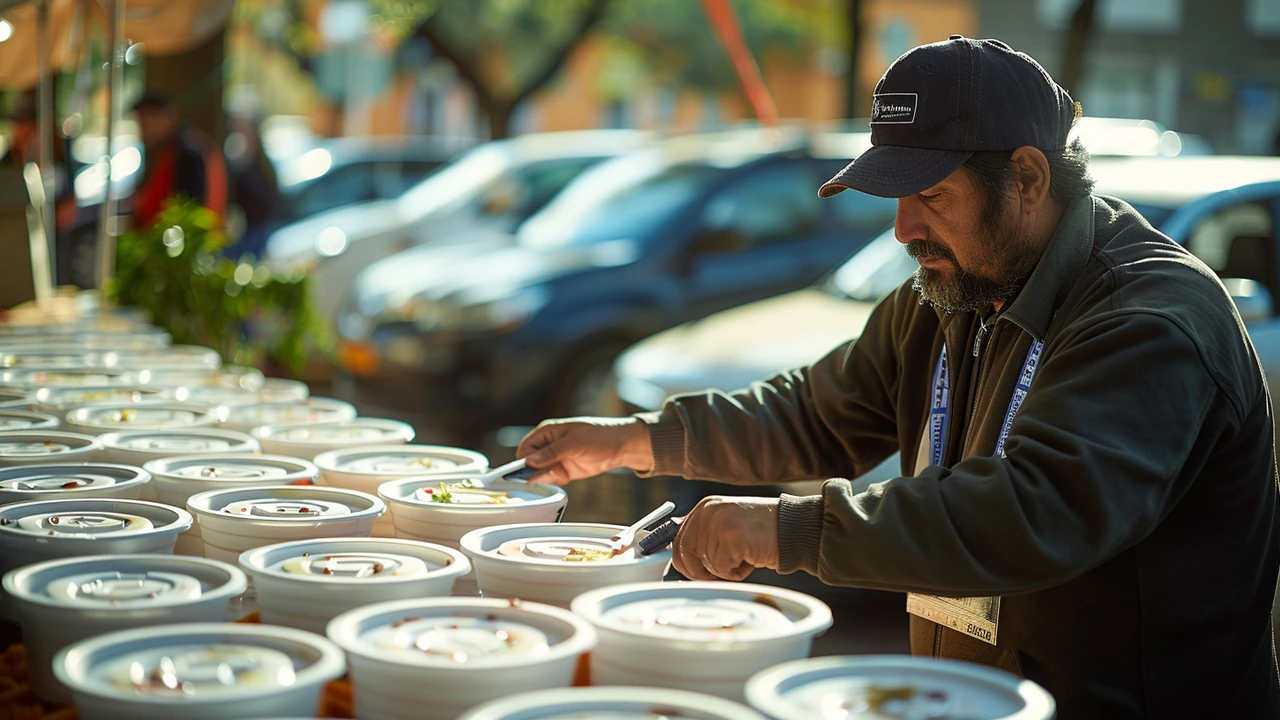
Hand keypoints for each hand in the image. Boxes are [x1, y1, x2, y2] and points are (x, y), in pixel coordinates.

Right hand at [517, 416, 653, 484]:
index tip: (529, 471)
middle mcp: (548, 445)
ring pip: (538, 473)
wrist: (622, 446)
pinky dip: (554, 481)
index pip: (524, 449)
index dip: (524, 461)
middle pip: (528, 462)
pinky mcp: (564, 470)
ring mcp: (556, 458)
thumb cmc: (600, 436)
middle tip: (550, 473)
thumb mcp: (575, 443)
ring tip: (562, 472)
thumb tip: (529, 461)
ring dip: (546, 477)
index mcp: (546, 432)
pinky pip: (551, 479)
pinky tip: (566, 477)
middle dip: (535, 471)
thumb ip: (551, 452)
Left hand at [672, 496, 779, 580]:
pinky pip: (722, 570)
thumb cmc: (764, 531)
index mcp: (705, 507)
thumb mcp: (728, 525)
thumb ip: (705, 536)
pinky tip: (751, 559)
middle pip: (687, 555)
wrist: (794, 528)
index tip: (699, 574)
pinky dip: (737, 573)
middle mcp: (708, 511)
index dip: (687, 564)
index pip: (679, 541)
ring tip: (746, 556)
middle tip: (725, 571)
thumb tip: (682, 557)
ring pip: (706, 565)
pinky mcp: (730, 537)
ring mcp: (718, 523)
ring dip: (726, 570)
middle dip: (703, 571)